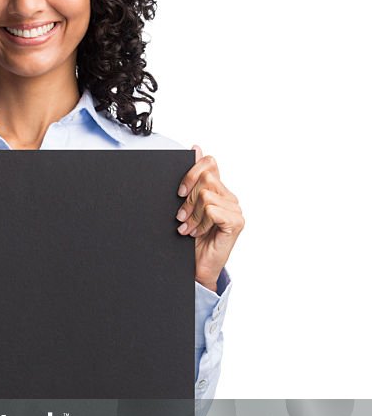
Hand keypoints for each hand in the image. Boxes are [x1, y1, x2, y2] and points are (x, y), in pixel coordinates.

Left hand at [176, 145, 244, 291]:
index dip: (191, 173)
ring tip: (188, 228)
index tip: (180, 192)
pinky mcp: (236, 223)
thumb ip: (193, 179)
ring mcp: (235, 210)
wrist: (196, 268)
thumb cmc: (191, 240)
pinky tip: (197, 233)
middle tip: (181, 217)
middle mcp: (230, 198)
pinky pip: (212, 209)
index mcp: (219, 191)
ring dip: (192, 214)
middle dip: (187, 199)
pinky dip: (200, 222)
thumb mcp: (187, 206)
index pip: (209, 163)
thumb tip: (196, 148)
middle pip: (206, 178)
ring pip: (206, 195)